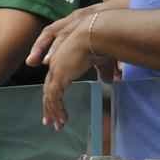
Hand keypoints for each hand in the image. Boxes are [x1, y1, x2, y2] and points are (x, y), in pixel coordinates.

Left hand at [26, 7, 113, 129]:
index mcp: (64, 60)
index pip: (56, 82)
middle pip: (49, 90)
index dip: (56, 96)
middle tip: (50, 122)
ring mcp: (55, 70)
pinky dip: (57, 110)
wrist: (95, 33)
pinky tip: (62, 119)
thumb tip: (109, 80)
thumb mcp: (103, 61)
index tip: (57, 108)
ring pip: (50, 96)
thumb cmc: (101, 42)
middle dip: (50, 108)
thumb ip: (103, 71)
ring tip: (57, 125)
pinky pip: (54, 97)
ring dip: (53, 112)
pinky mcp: (59, 75)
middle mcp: (56, 65)